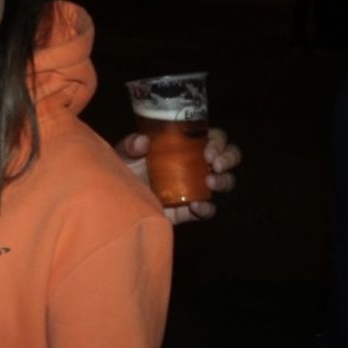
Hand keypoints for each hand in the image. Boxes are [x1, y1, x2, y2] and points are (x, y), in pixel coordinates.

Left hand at [115, 127, 240, 224]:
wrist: (118, 202)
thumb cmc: (124, 170)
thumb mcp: (123, 154)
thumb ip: (130, 146)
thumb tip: (142, 142)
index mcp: (186, 145)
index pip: (213, 137)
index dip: (218, 141)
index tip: (208, 150)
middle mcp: (196, 164)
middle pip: (227, 157)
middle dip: (228, 158)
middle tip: (216, 164)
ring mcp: (196, 187)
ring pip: (224, 182)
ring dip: (224, 181)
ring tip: (210, 182)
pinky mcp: (191, 210)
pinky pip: (208, 210)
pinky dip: (206, 208)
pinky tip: (195, 206)